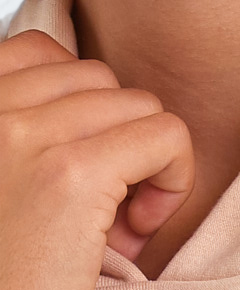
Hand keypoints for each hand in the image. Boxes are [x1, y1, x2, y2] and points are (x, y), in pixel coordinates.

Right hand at [0, 29, 193, 289]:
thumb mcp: (5, 197)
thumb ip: (34, 150)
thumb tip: (117, 129)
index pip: (45, 54)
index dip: (83, 116)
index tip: (80, 183)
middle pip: (99, 80)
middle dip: (118, 146)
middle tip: (104, 222)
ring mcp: (28, 134)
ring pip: (138, 105)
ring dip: (147, 167)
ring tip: (117, 234)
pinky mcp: (74, 176)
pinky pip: (165, 136)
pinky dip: (173, 180)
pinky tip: (138, 235)